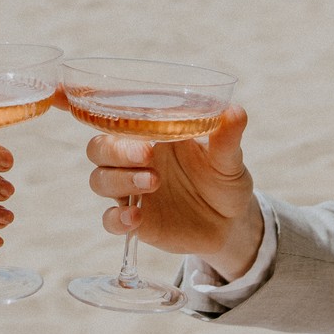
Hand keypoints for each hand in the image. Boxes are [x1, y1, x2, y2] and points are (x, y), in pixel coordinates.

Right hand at [85, 104, 263, 279]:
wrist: (232, 222)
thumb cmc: (224, 179)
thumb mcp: (229, 158)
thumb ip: (226, 137)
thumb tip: (235, 111)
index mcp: (150, 135)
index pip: (116, 119)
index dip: (106, 117)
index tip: (104, 115)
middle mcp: (134, 160)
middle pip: (99, 149)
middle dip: (115, 152)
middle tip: (146, 156)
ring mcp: (131, 191)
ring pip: (99, 180)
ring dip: (120, 180)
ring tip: (153, 182)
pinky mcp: (135, 221)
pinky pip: (110, 220)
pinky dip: (116, 218)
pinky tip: (135, 218)